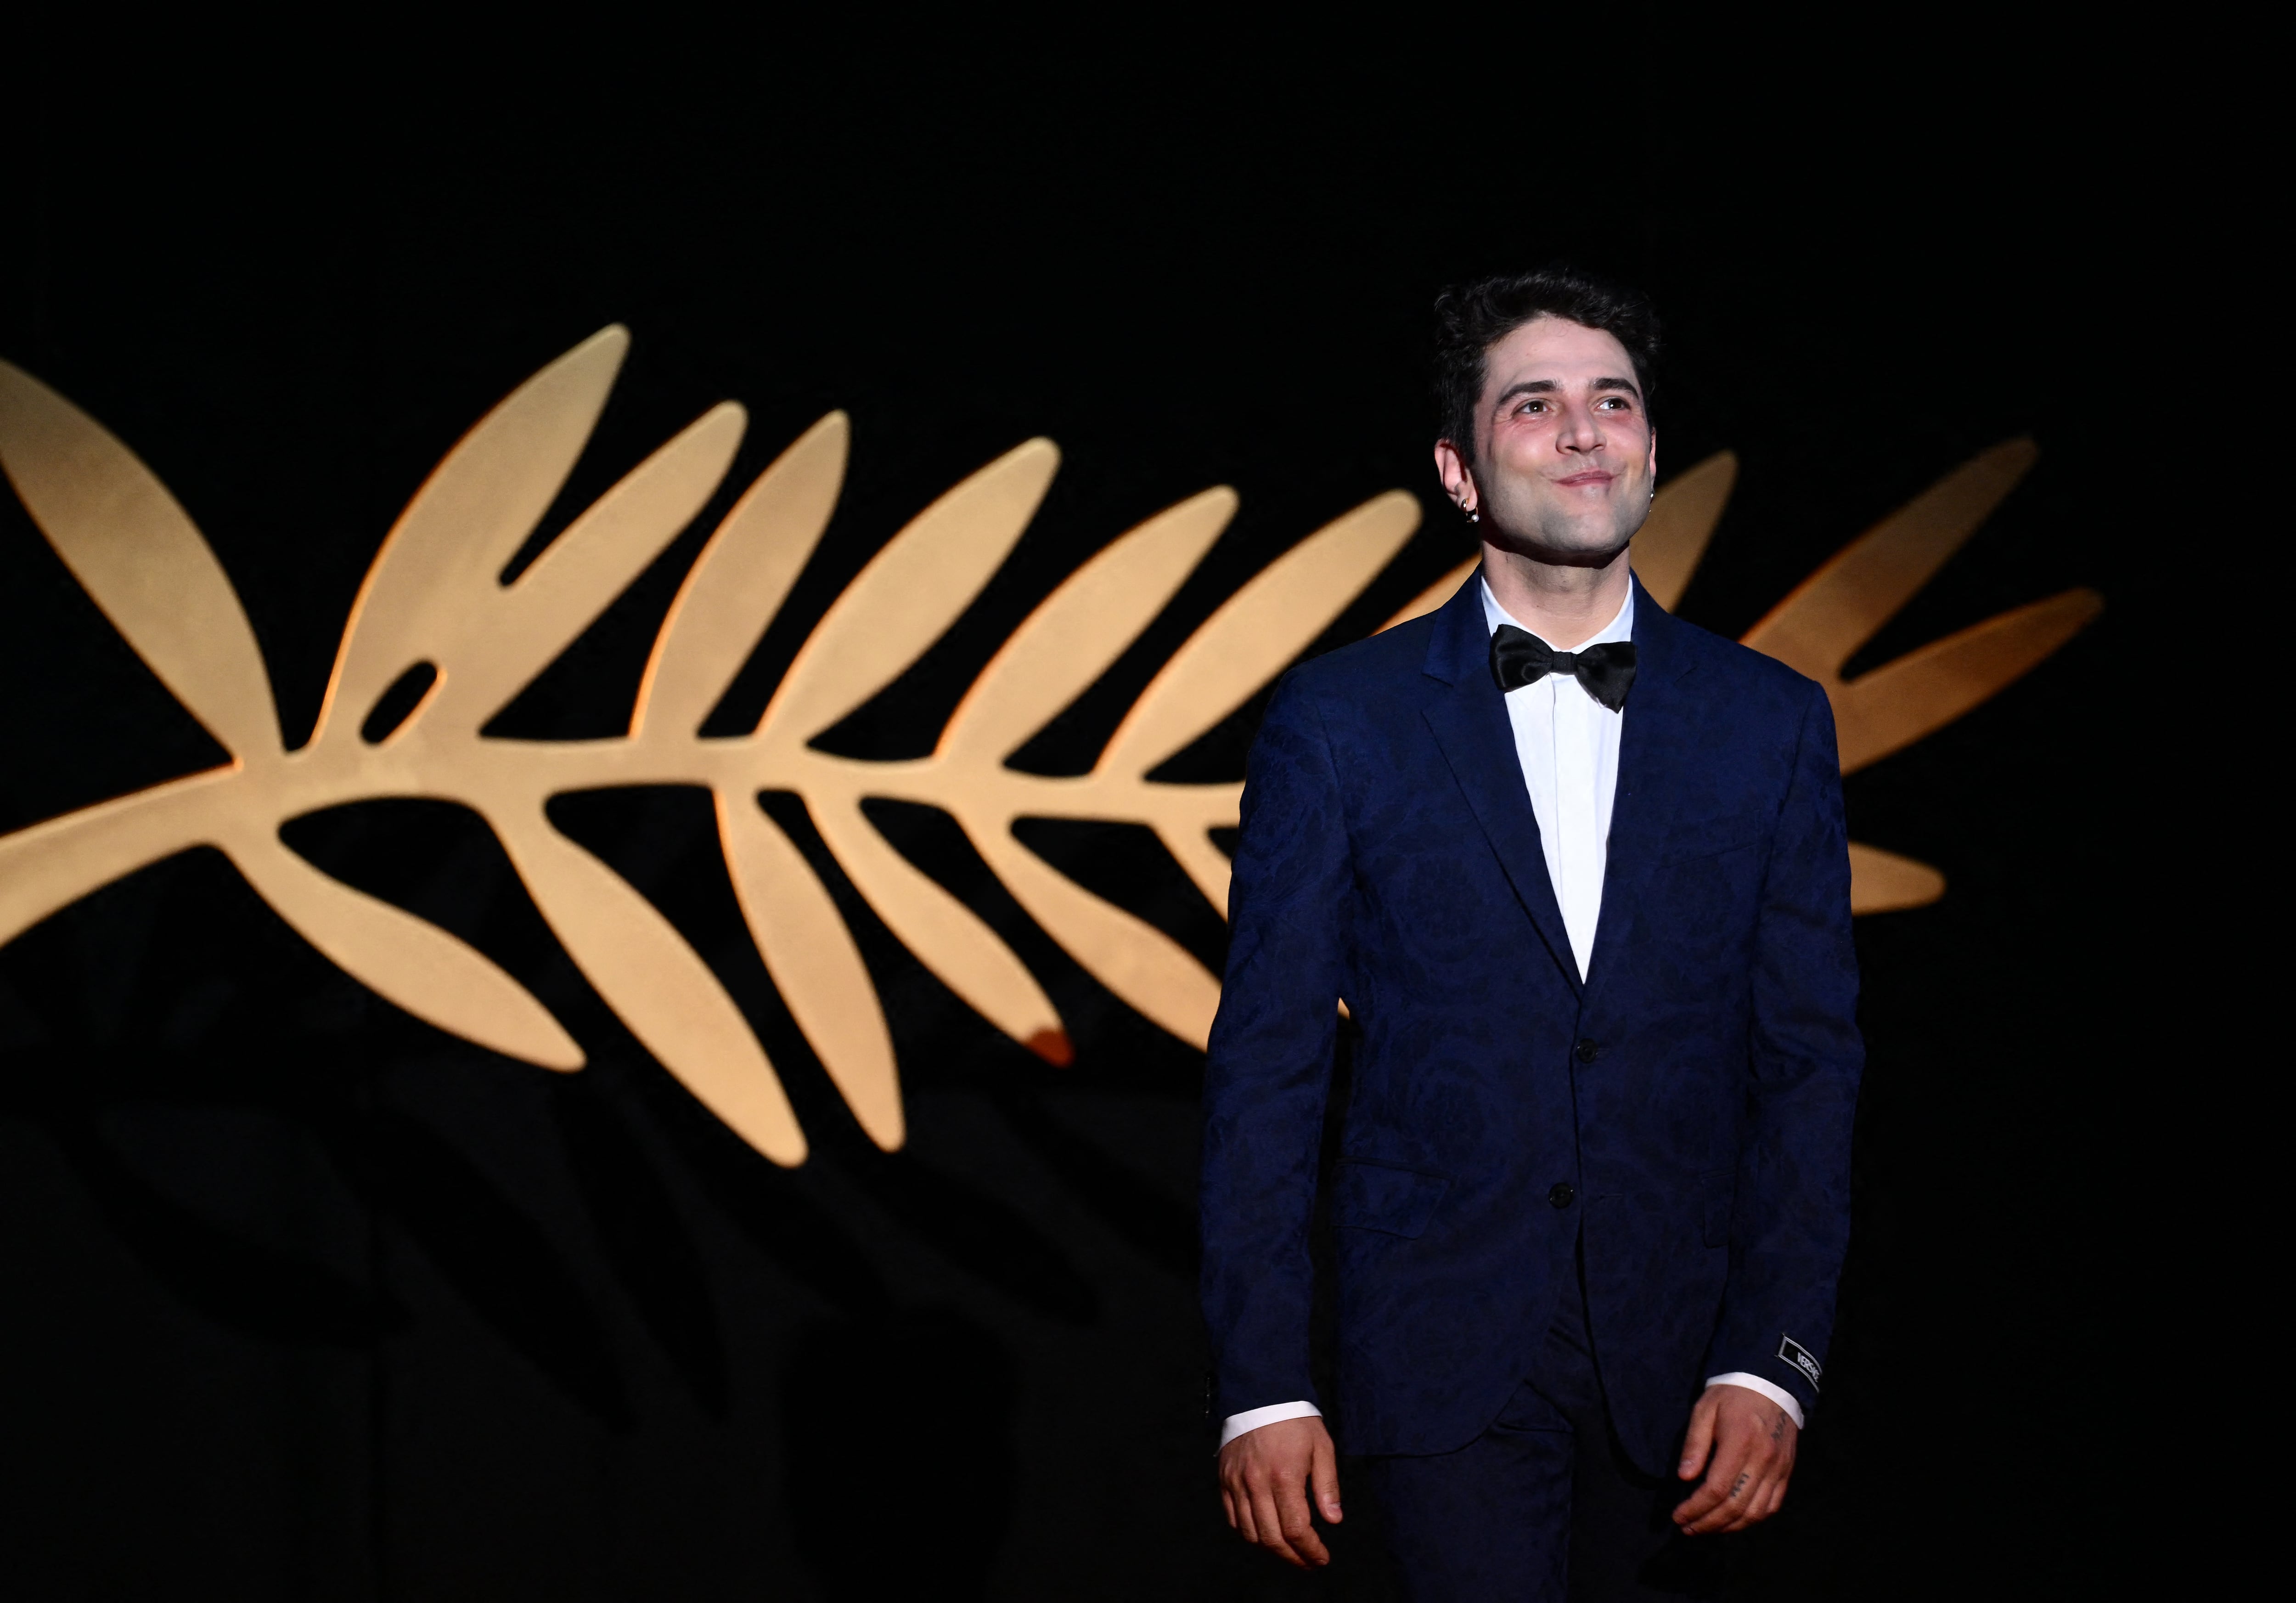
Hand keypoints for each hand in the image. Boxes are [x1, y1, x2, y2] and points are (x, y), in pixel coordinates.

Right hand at [1218, 1415, 1343, 1567]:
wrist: (1260, 1394)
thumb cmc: (1295, 1421)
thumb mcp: (1321, 1447)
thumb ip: (1327, 1485)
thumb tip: (1334, 1519)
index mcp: (1284, 1476)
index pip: (1296, 1529)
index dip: (1310, 1551)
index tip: (1322, 1558)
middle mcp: (1257, 1483)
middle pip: (1272, 1538)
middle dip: (1293, 1557)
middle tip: (1308, 1562)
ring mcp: (1237, 1483)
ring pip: (1250, 1533)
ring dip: (1271, 1548)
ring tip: (1289, 1550)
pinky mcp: (1225, 1480)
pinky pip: (1233, 1518)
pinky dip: (1248, 1533)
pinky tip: (1265, 1532)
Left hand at [1672, 1384, 1797, 1534]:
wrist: (1770, 1383)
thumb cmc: (1731, 1395)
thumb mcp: (1704, 1409)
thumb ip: (1694, 1444)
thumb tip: (1684, 1477)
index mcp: (1740, 1443)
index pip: (1717, 1489)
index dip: (1696, 1508)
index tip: (1678, 1516)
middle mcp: (1763, 1460)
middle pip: (1736, 1506)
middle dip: (1708, 1523)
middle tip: (1687, 1528)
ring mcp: (1778, 1468)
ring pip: (1755, 1512)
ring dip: (1729, 1527)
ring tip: (1706, 1528)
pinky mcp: (1786, 1472)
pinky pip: (1772, 1506)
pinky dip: (1752, 1519)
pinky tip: (1733, 1521)